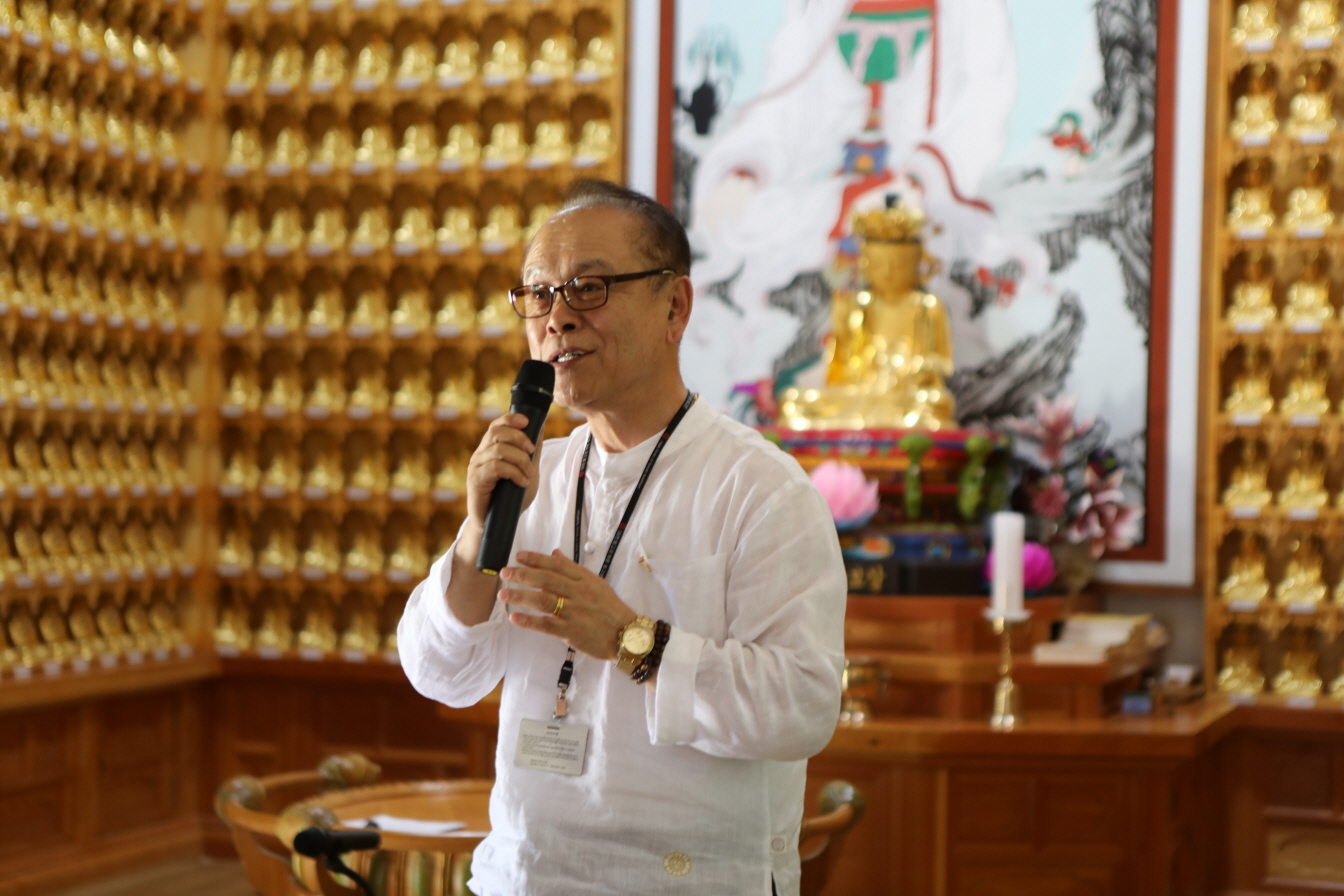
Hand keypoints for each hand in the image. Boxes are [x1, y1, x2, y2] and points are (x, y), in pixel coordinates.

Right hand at [458, 413, 542, 556]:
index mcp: (490, 448)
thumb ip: (532, 450)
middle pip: (496, 432)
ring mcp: (476, 467)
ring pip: (499, 450)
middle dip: (519, 438)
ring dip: (520, 460)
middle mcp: (480, 454)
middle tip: (532, 451)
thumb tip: (541, 425)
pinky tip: (521, 482)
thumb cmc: (511, 498)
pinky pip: (496, 467)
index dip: (510, 419)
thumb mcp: (527, 469)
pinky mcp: (476, 481)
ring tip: (529, 474)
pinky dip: (514, 472)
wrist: (497, 524)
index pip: (496, 425)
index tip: (527, 421)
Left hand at [498, 550, 635, 660]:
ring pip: (543, 600)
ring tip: (503, 594)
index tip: (519, 556)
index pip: (557, 565)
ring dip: (521, 596)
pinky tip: (515, 618)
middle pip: (546, 580)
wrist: (626, 635)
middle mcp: (579, 593)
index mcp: (585, 579)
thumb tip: (554, 554)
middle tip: (505, 573)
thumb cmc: (610, 610)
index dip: (536, 559)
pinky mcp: (571, 631)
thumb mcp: (595, 584)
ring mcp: (574, 612)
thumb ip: (573, 570)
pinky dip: (529, 621)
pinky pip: (546, 624)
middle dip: (523, 575)